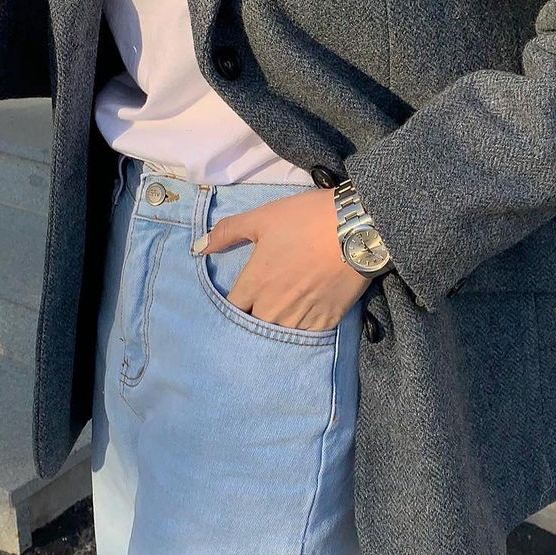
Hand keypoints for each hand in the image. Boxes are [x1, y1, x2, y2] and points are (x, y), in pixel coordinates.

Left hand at [193, 188, 369, 329]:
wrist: (356, 228)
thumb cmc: (306, 219)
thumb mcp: (262, 218)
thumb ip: (228, 232)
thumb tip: (198, 247)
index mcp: (254, 284)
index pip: (232, 309)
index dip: (235, 304)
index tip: (241, 297)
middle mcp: (273, 308)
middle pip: (253, 324)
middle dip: (253, 316)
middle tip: (262, 303)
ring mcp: (300, 318)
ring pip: (278, 334)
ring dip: (276, 325)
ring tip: (282, 313)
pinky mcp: (326, 322)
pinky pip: (305, 336)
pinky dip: (302, 329)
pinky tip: (304, 318)